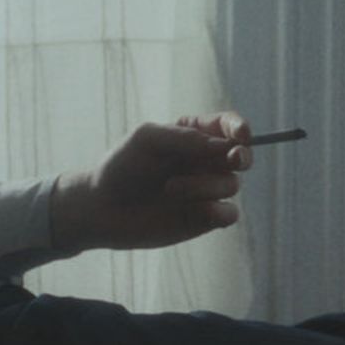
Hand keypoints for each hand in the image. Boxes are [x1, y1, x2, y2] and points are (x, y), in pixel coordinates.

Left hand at [48, 113, 252, 254]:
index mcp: (194, 135)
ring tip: (169, 189)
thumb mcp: (147, 139)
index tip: (240, 134)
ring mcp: (206, 191)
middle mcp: (204, 162)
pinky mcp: (205, 219)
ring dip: (204, 185)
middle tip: (233, 158)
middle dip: (242, 155)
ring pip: (231, 184)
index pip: (228, 126)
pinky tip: (199, 211)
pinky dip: (220, 212)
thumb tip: (225, 146)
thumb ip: (186, 138)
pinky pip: (230, 214)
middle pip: (242, 155)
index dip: (239, 128)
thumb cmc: (121, 166)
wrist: (102, 209)